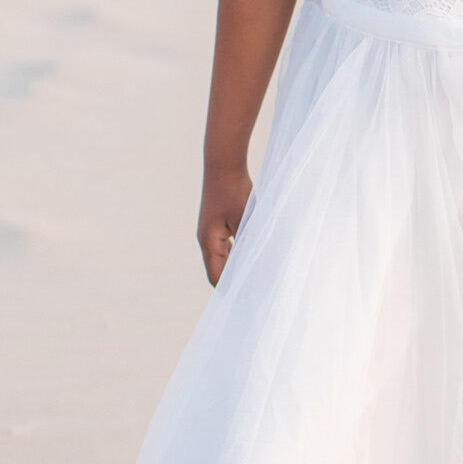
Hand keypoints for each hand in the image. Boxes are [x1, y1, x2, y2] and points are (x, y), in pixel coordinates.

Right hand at [198, 165, 252, 284]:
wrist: (223, 165)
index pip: (217, 277)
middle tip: (256, 292)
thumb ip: (248, 243)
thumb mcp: (245, 219)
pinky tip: (252, 256)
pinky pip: (226, 247)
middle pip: (218, 271)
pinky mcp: (217, 225)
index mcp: (210, 243)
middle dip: (235, 282)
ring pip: (223, 259)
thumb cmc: (235, 191)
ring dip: (236, 268)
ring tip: (256, 277)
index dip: (231, 290)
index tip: (249, 299)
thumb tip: (255, 264)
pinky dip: (237, 255)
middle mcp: (207, 240)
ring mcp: (210, 233)